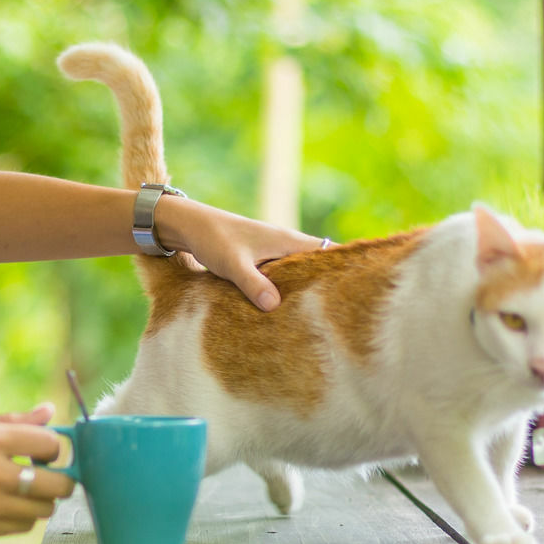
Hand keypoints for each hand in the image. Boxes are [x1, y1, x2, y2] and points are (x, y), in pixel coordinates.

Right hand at [0, 403, 74, 542]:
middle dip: (59, 479)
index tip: (42, 451)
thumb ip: (10, 421)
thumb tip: (49, 410)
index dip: (52, 448)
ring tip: (21, 491)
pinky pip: (21, 527)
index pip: (49, 444)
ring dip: (39, 501)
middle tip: (45, 475)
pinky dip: (20, 517)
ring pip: (43, 510)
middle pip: (58, 485)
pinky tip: (3, 505)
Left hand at [156, 197, 326, 310]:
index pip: (328, 253)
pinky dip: (285, 290)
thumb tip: (275, 306)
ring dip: (303, 290)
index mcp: (287, 241)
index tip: (352, 292)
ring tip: (314, 317)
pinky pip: (282, 277)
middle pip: (317, 266)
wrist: (190, 226)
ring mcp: (274, 253)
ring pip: (298, 273)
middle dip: (324, 286)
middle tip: (336, 314)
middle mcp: (286, 245)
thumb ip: (253, 284)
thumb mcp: (234, 264)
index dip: (342, 270)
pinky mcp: (262, 261)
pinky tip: (284, 310)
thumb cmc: (214, 239)